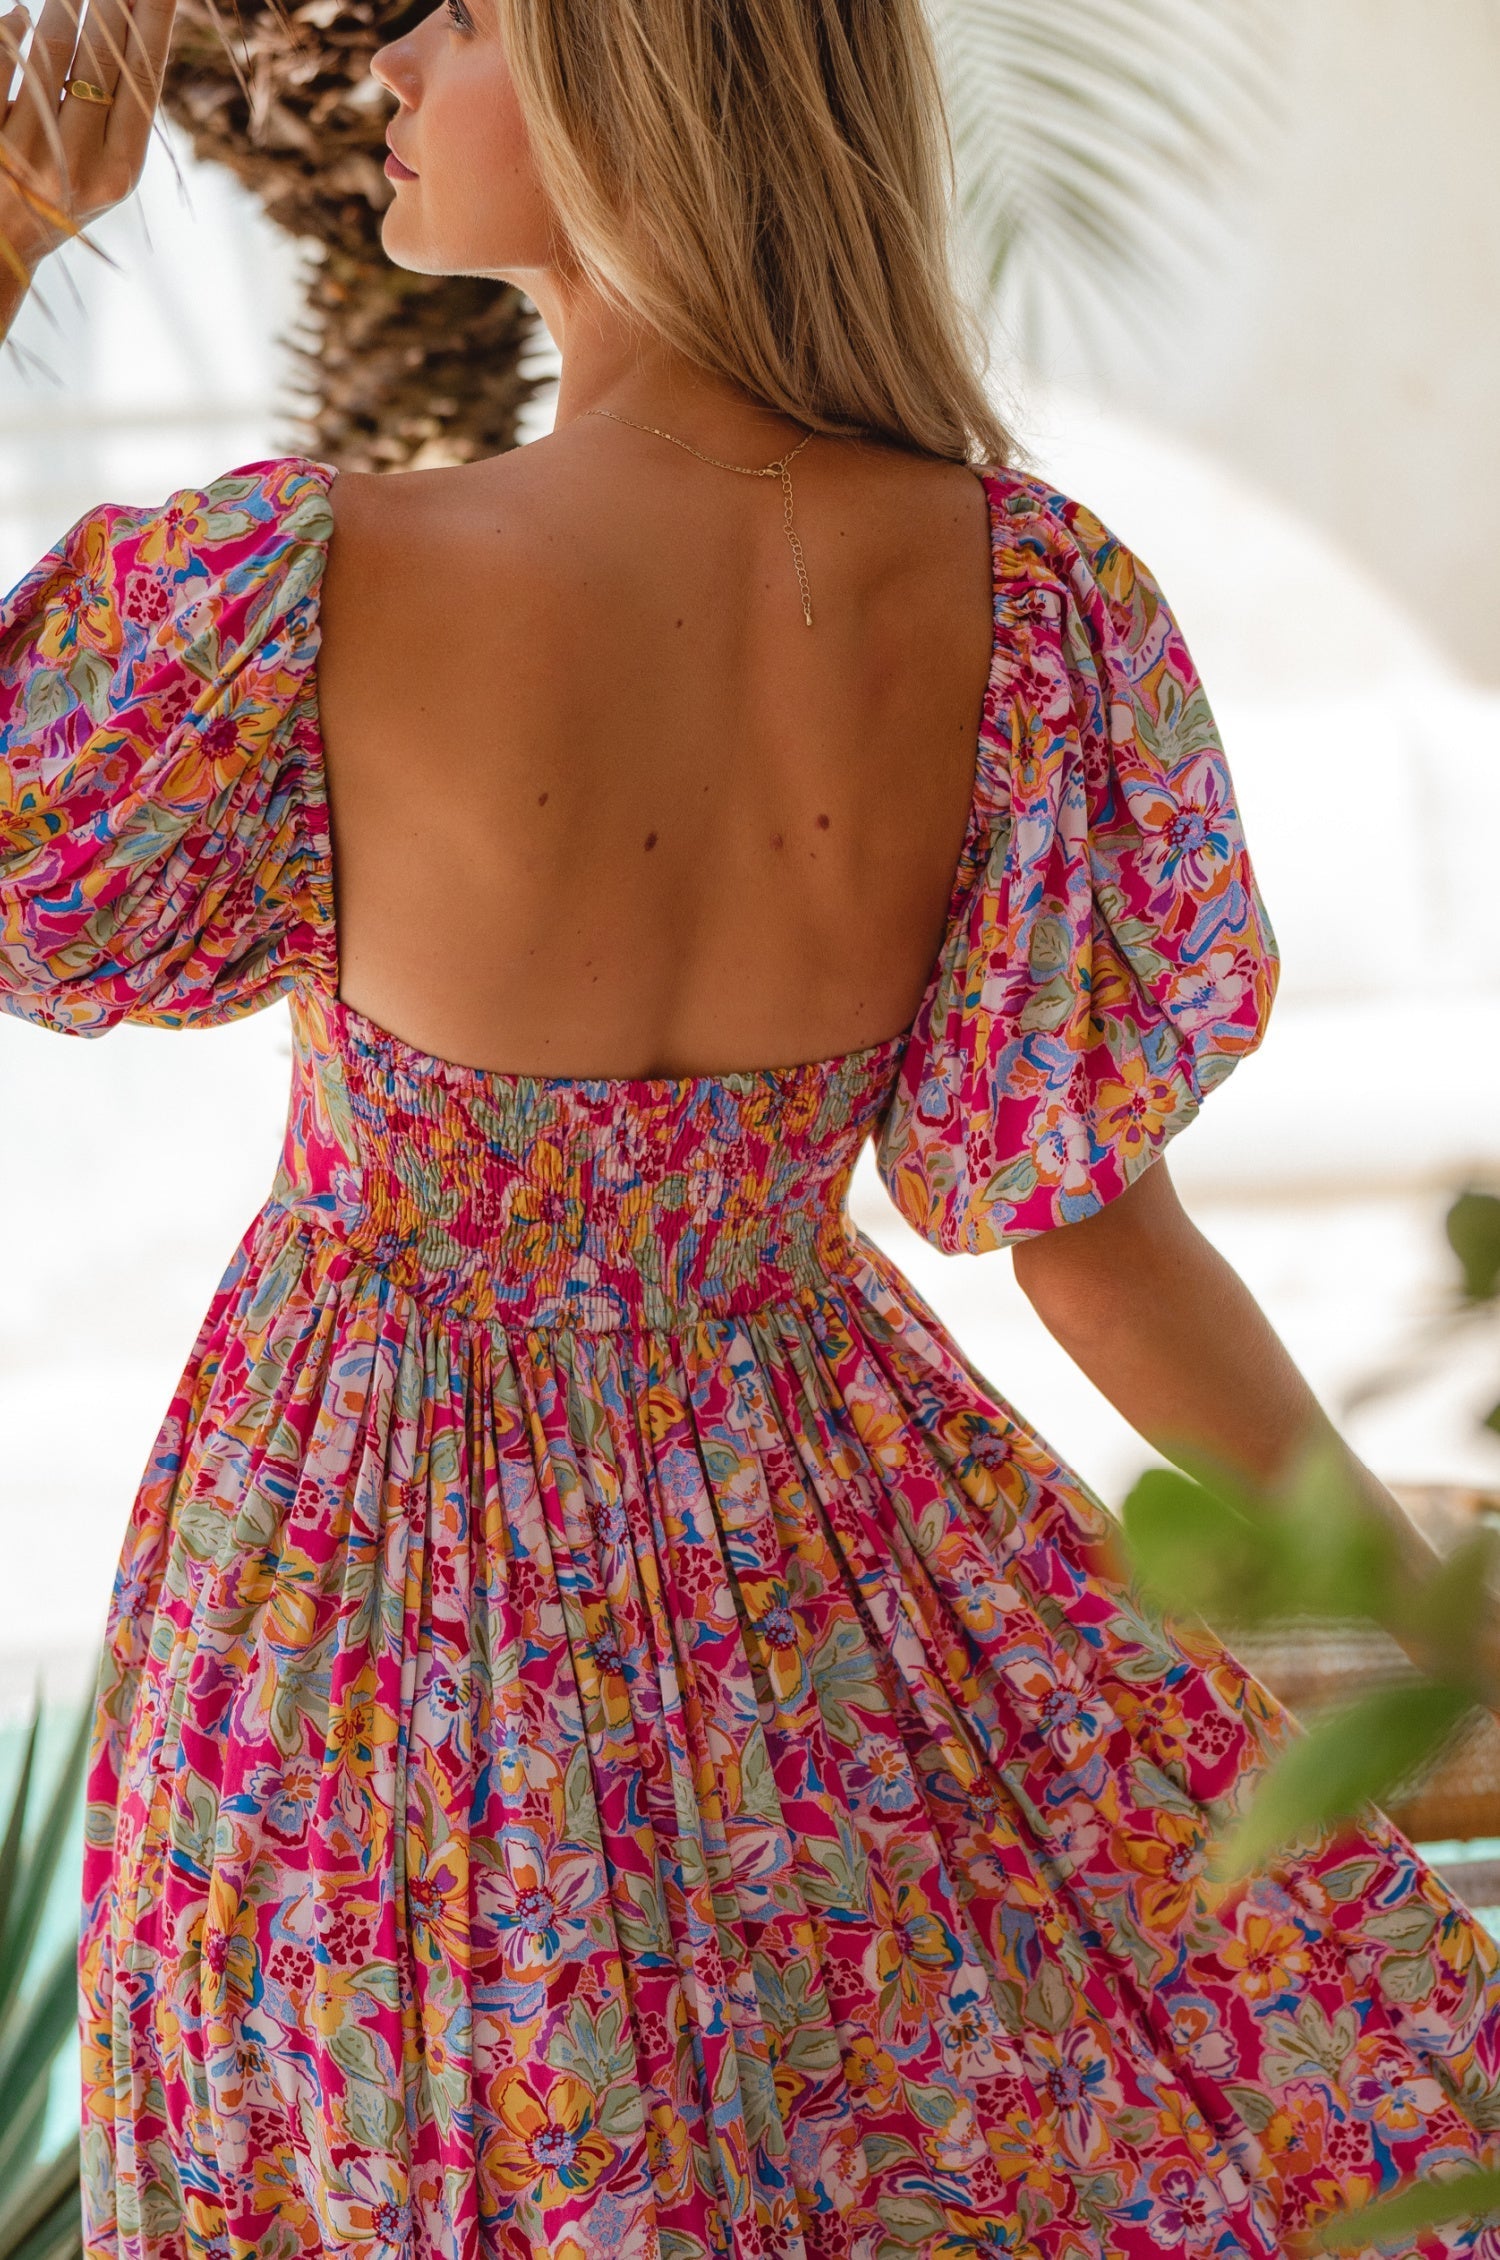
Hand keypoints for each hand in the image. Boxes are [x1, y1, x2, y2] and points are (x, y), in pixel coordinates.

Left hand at [0, 0, 173, 297]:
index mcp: (120, 171)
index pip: (144, 79)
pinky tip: (19, 16)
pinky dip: (12, 36)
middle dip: (113, 4)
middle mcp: (82, 165)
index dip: (155, 23)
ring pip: (53, 56)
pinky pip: (1, 71)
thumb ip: (112, 110)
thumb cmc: (55, 197)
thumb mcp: (99, 171)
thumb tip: (121, 22)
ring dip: (65, 9)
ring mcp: (32, 154)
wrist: (1, 250)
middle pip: (103, 61)